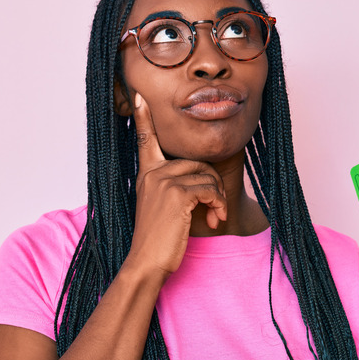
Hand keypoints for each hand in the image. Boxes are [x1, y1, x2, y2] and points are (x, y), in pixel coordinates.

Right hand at [126, 93, 227, 276]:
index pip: (144, 140)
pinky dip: (219, 205)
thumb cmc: (158, 239)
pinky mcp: (177, 194)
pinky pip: (211, 190)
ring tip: (215, 216)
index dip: (142, 118)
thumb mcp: (160, 207)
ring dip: (218, 198)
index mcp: (146, 174)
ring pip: (208, 176)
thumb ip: (171, 187)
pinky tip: (214, 220)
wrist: (147, 262)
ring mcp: (164, 182)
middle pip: (198, 162)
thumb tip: (201, 180)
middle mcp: (153, 173)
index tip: (139, 97)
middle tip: (215, 209)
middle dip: (213, 186)